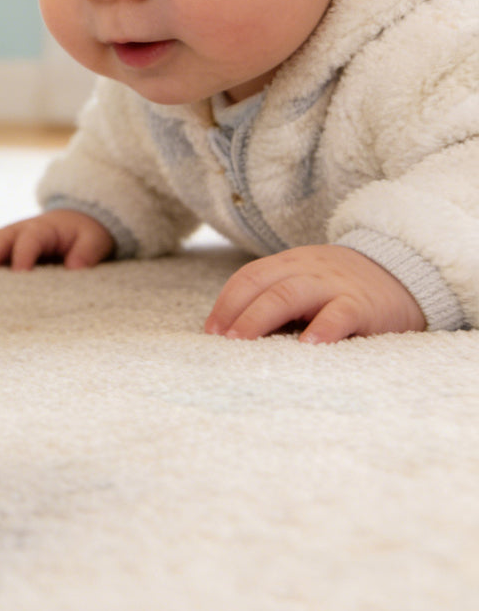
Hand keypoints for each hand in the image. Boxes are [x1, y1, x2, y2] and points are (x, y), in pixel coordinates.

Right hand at [0, 209, 113, 271]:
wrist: (74, 223)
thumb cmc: (84, 235)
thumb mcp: (94, 240)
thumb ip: (87, 252)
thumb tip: (75, 267)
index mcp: (43, 228)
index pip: (29, 240)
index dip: (23, 255)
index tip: (19, 274)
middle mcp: (19, 230)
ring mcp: (7, 237)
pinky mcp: (1, 246)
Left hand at [204, 243, 426, 343]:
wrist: (401, 272)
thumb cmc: (339, 289)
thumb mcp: (304, 284)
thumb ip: (276, 300)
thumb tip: (234, 334)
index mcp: (287, 265)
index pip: (248, 277)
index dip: (226, 302)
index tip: (210, 330)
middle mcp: (306, 270)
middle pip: (263, 285)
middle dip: (237, 312)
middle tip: (221, 341)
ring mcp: (333, 285)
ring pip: (290, 295)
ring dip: (262, 318)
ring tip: (244, 343)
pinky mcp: (362, 304)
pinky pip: (339, 313)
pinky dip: (322, 328)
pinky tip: (308, 346)